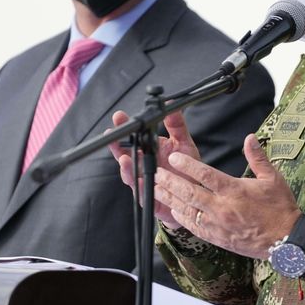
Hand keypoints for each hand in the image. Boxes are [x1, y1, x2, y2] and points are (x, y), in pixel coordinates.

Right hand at [107, 110, 201, 227]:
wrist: (193, 196)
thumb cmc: (186, 169)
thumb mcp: (184, 143)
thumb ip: (176, 125)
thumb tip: (171, 105)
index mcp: (148, 150)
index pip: (132, 136)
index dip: (124, 127)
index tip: (119, 116)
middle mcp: (142, 165)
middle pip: (124, 154)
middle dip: (116, 145)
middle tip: (111, 135)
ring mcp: (143, 181)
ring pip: (129, 175)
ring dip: (126, 167)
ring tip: (125, 159)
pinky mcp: (149, 198)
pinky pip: (142, 194)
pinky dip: (140, 187)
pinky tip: (140, 181)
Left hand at [154, 134, 301, 259]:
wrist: (286, 240)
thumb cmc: (280, 208)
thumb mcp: (272, 178)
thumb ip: (257, 157)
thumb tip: (250, 137)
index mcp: (235, 190)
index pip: (205, 175)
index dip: (187, 165)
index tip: (174, 157)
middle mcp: (223, 208)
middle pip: (189, 193)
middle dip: (169, 182)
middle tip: (156, 173)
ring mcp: (218, 224)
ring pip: (187, 210)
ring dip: (170, 199)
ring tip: (155, 189)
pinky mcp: (217, 237)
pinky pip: (194, 226)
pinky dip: (181, 217)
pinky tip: (173, 209)